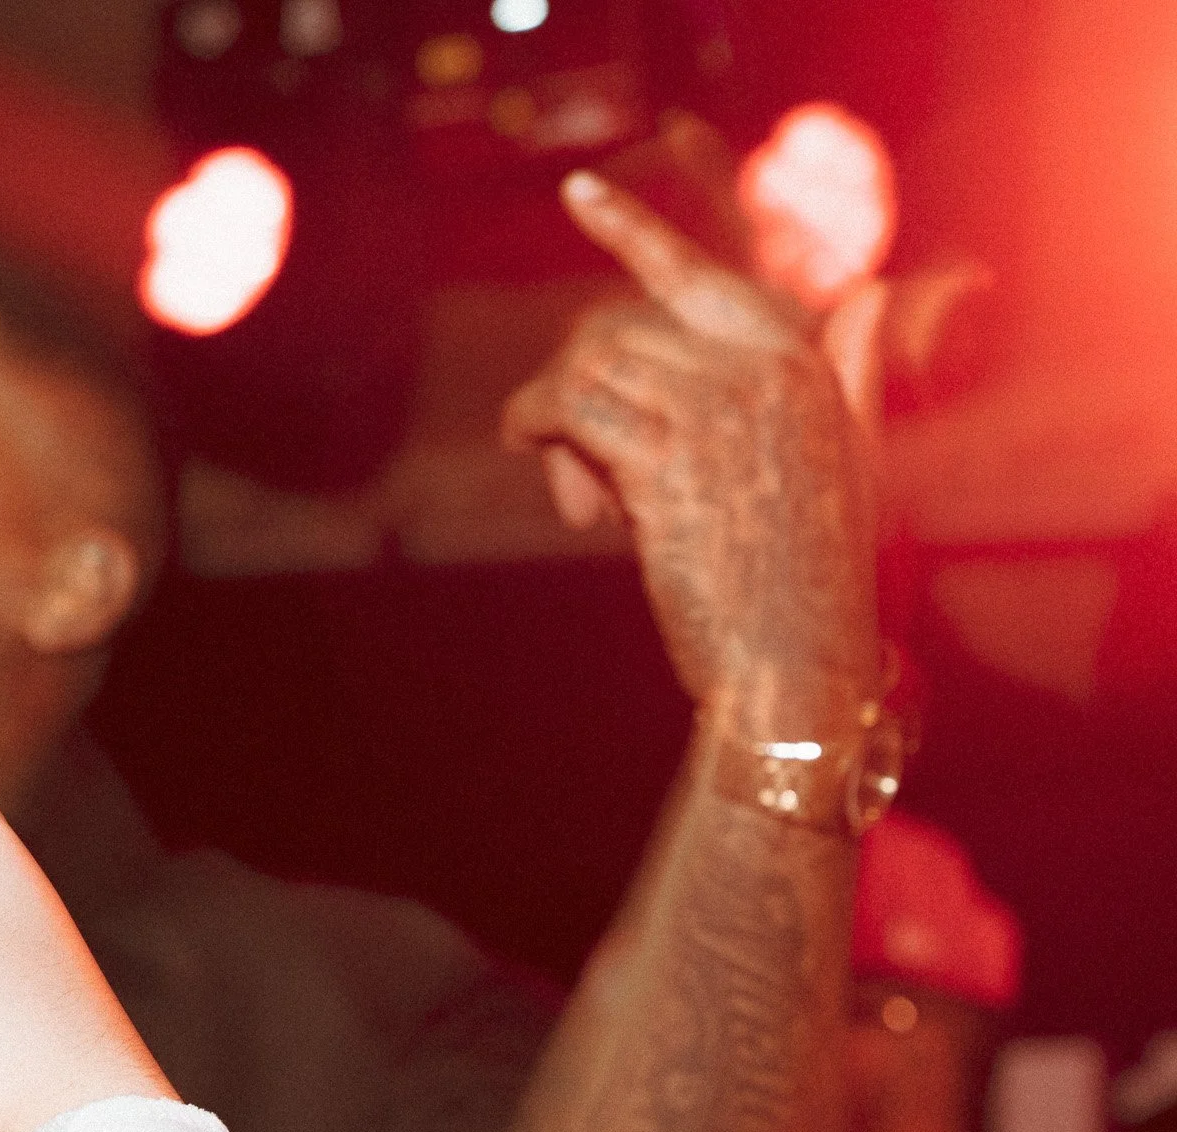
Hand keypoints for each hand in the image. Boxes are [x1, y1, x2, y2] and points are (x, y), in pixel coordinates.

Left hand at [504, 172, 884, 739]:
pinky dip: (533, 422)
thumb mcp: (848, 468)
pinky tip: (525, 445)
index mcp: (810, 368)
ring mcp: (720, 413)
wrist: (794, 675)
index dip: (636, 232)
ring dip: (558, 418)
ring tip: (579, 494)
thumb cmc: (814, 586)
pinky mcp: (667, 463)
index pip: (707, 277)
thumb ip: (850, 376)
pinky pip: (571, 404)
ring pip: (591, 364)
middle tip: (579, 470)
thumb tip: (868, 294)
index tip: (577, 193)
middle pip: (622, 328)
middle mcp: (771, 374)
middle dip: (583, 385)